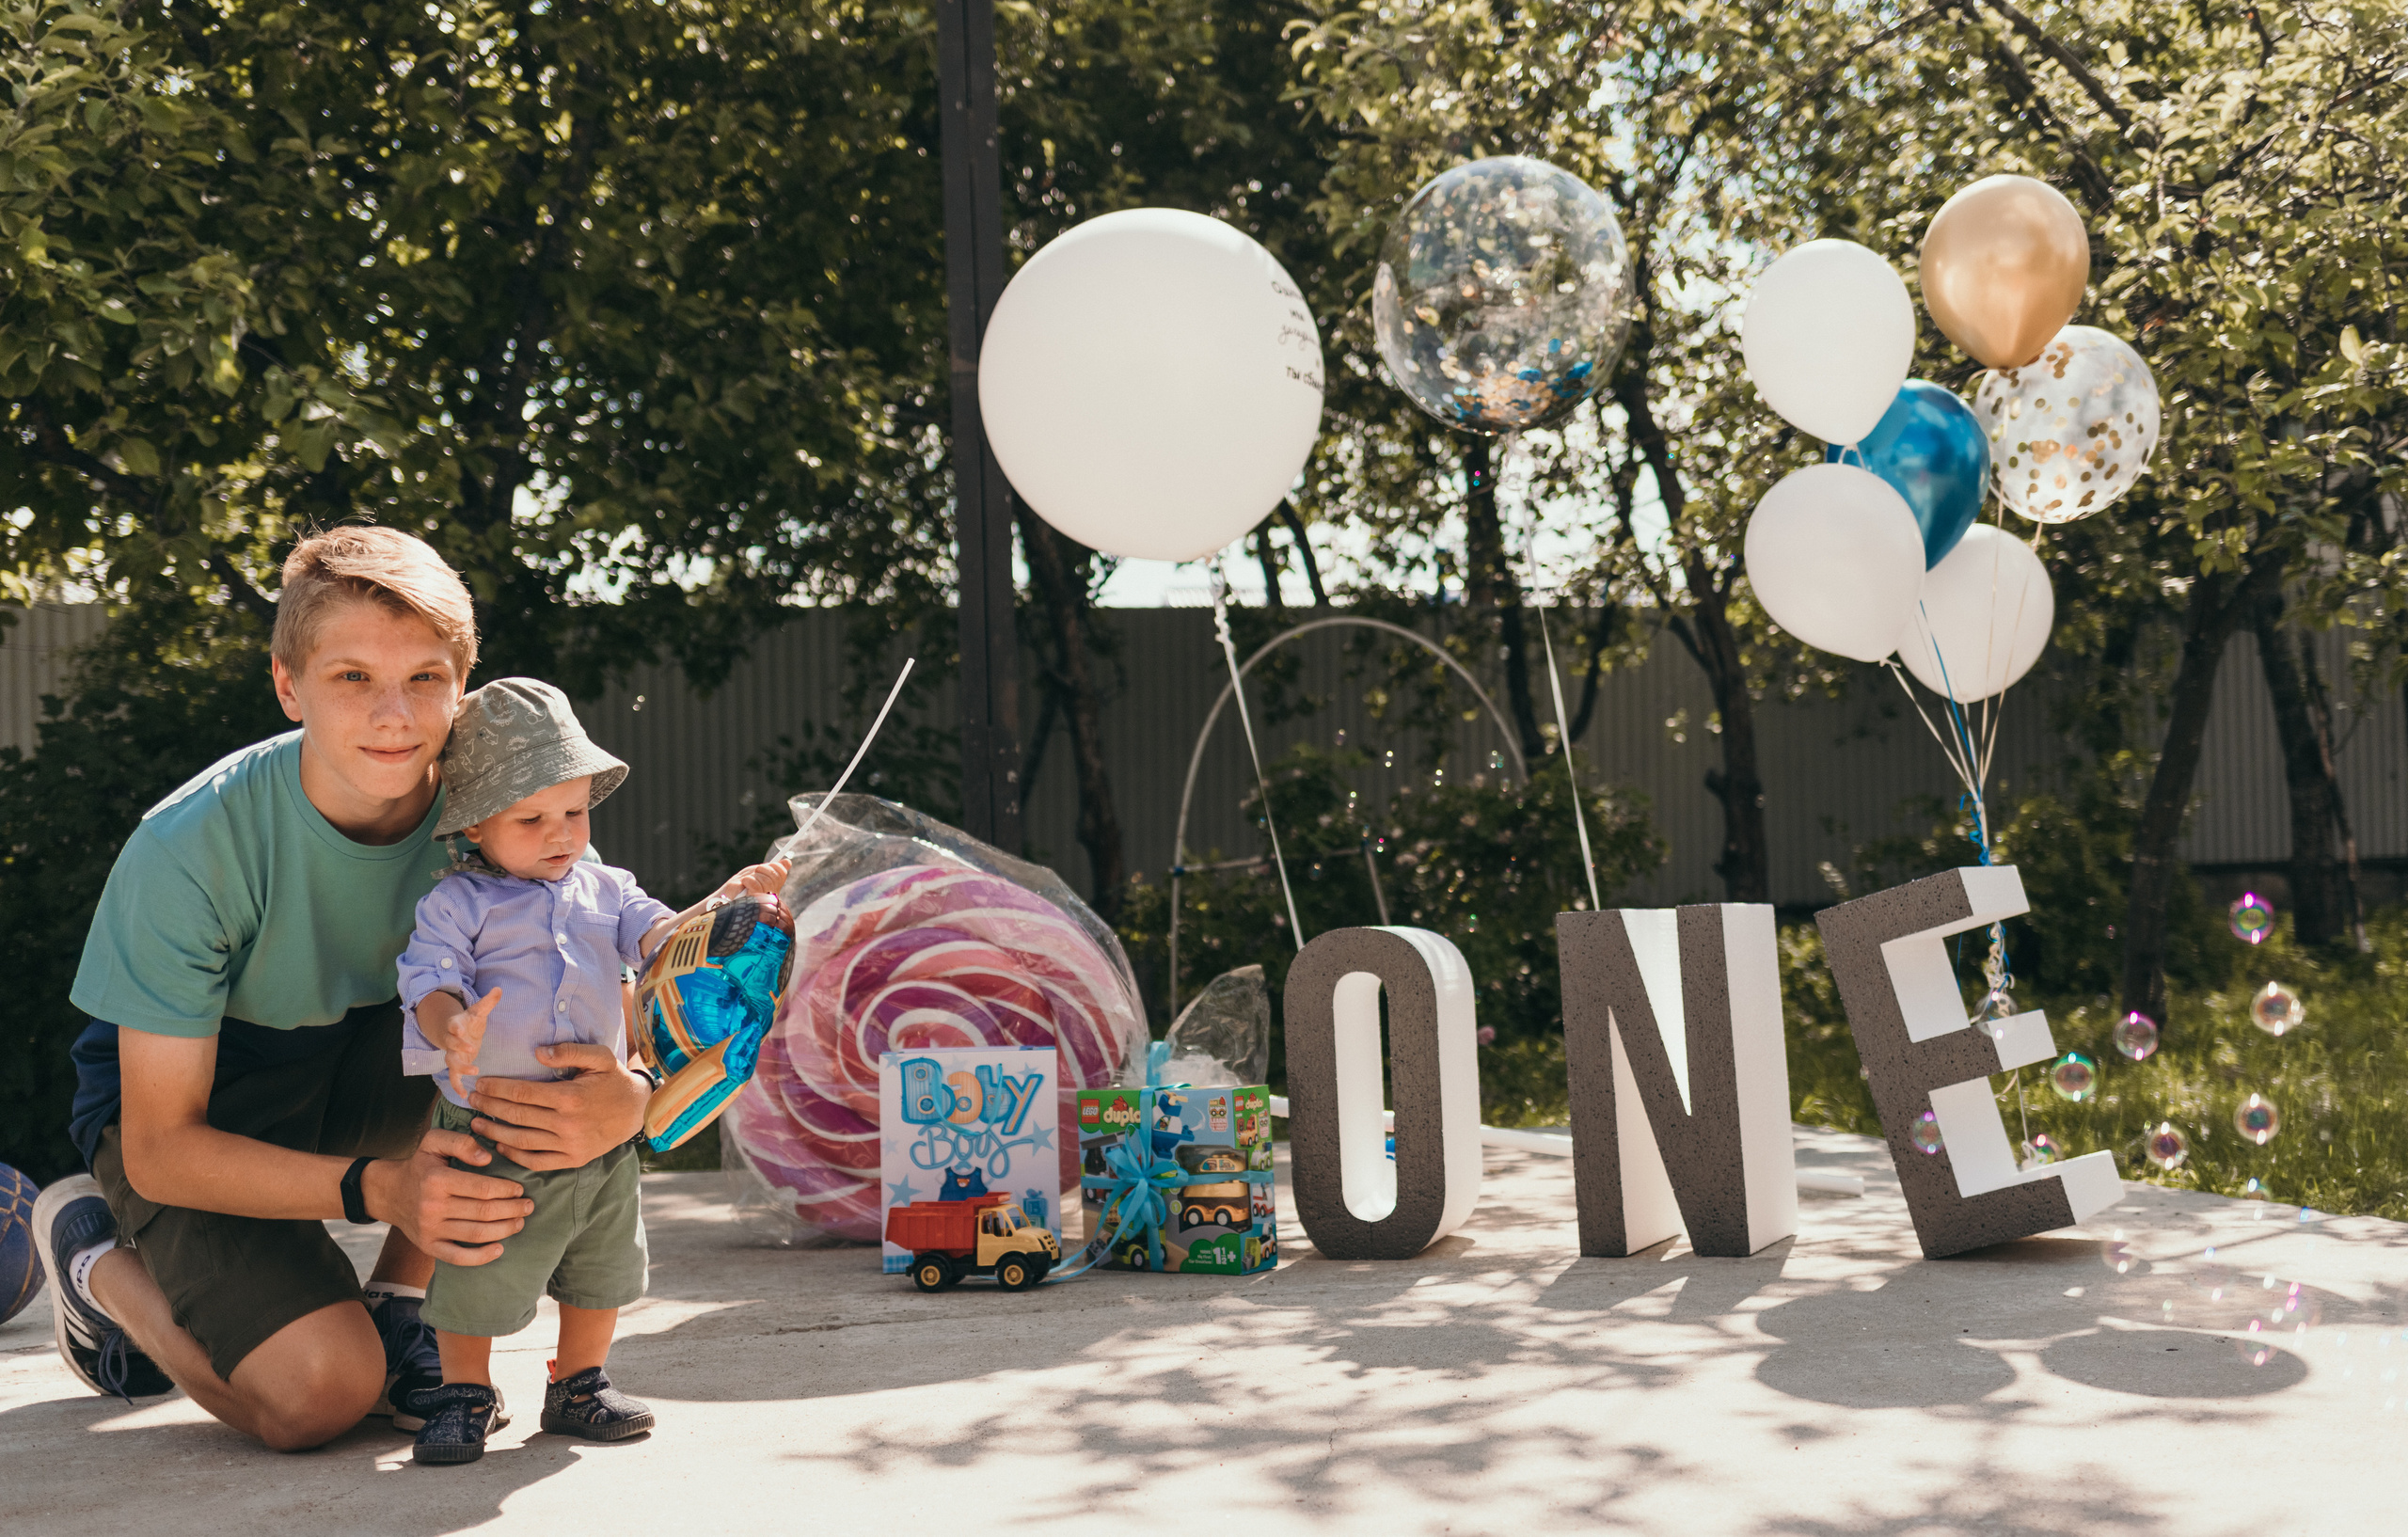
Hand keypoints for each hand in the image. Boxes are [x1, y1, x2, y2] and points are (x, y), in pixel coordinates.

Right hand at [366, 1130, 532, 1265]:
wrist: (391, 1193)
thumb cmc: (421, 1165)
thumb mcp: (434, 1141)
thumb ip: (461, 1142)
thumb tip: (486, 1158)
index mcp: (436, 1180)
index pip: (482, 1188)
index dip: (507, 1190)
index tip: (520, 1189)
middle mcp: (432, 1207)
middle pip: (484, 1212)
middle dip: (512, 1209)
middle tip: (528, 1206)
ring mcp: (430, 1229)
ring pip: (476, 1233)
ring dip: (505, 1229)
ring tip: (520, 1222)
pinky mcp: (429, 1246)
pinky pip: (458, 1257)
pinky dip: (481, 1257)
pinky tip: (499, 1249)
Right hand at [443, 987, 501, 1100]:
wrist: (455, 1032)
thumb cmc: (469, 1021)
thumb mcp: (478, 1011)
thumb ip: (488, 1002)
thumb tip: (499, 989)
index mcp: (456, 1024)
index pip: (453, 1024)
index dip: (455, 1026)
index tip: (458, 1027)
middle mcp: (451, 1040)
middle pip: (451, 1044)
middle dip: (459, 1046)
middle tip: (471, 1049)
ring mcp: (452, 1054)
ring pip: (451, 1062)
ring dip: (461, 1067)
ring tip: (475, 1070)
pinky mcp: (455, 1065)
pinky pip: (453, 1077)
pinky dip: (457, 1086)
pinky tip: (464, 1096)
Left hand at [466, 1042, 647, 1171]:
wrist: (638, 1112)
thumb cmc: (613, 1080)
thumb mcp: (599, 1057)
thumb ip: (569, 1051)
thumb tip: (538, 1052)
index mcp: (570, 1097)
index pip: (522, 1093)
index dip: (497, 1088)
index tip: (480, 1084)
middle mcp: (567, 1124)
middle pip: (516, 1116)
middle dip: (489, 1107)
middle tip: (471, 1100)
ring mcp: (569, 1145)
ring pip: (521, 1141)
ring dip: (494, 1133)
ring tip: (477, 1125)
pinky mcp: (572, 1160)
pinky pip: (536, 1161)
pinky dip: (514, 1155)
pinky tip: (501, 1145)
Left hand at [715, 856, 790, 903]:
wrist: (725, 895)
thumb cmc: (739, 884)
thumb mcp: (756, 873)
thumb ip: (770, 868)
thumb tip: (787, 862)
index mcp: (774, 887)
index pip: (781, 873)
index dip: (775, 866)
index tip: (765, 865)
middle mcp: (772, 895)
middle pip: (775, 876)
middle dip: (763, 870)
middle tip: (754, 873)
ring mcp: (764, 900)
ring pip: (766, 880)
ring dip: (754, 877)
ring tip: (746, 881)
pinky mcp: (756, 903)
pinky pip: (756, 886)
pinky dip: (749, 881)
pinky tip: (744, 885)